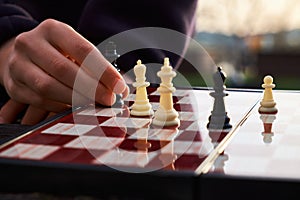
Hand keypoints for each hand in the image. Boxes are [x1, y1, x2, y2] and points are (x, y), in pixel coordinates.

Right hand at [0, 19, 127, 123]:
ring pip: (48, 87)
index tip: (119, 86)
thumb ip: (94, 66)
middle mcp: (31, 43)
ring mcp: (18, 64)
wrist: (24, 56)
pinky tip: (74, 107)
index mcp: (52, 29)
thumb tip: (119, 88)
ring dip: (76, 99)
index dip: (103, 71)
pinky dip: (60, 106)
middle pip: (64, 69)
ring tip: (93, 105)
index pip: (83, 50)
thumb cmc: (57, 53)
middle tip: (108, 99)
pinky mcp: (13, 85)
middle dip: (91, 88)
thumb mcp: (74, 50)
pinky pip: (39, 100)